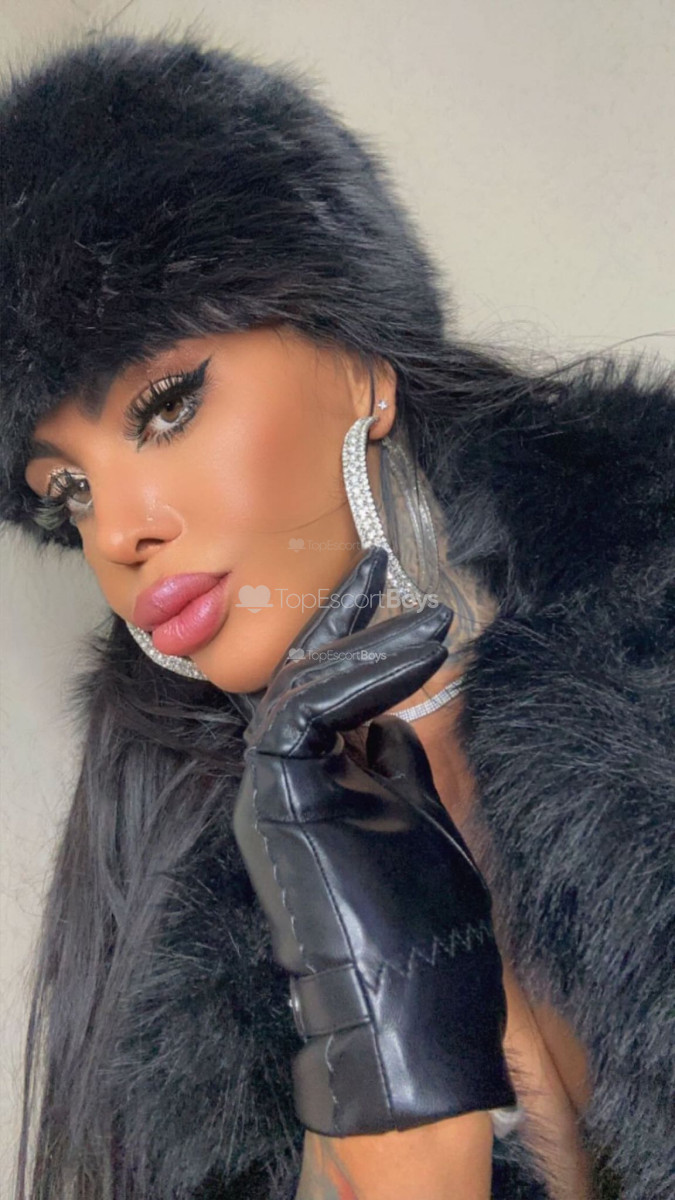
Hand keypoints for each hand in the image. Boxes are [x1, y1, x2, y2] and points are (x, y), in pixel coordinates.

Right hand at [232, 547, 515, 1135]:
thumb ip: (396, 768)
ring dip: (362, 645)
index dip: (353, 638)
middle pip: (301, 679)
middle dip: (340, 619)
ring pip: (299, 690)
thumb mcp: (419, 820)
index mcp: (318, 784)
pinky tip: (403, 656)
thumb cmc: (421, 924)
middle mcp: (286, 780)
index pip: (325, 693)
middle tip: (377, 567)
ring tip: (422, 618)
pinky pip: (300, 716)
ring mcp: (276, 789)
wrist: (406, 1001)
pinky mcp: (277, 796)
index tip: (390, 590)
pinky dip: (350, 679)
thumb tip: (394, 720)